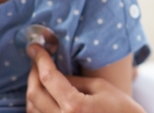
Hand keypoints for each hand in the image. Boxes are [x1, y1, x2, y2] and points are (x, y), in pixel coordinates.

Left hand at [26, 44, 144, 112]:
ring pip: (32, 109)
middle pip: (34, 93)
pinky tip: (44, 94)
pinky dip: (37, 104)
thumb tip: (54, 72)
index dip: (40, 59)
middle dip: (32, 73)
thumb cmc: (121, 109)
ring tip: (39, 74)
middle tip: (36, 59)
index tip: (34, 47)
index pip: (48, 78)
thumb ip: (73, 79)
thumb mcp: (99, 86)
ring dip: (33, 89)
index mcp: (74, 107)